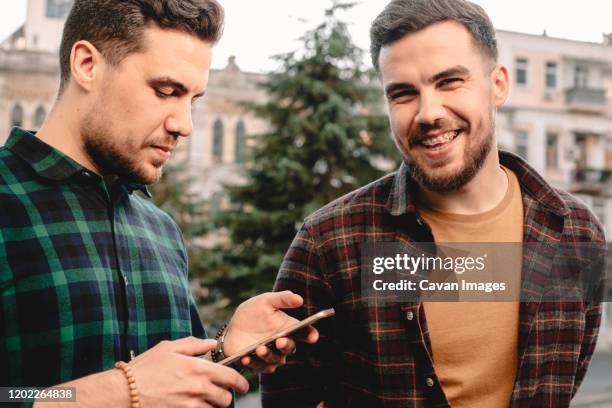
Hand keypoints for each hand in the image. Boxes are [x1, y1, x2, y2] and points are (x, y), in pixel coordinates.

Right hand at [128, 337, 248, 406]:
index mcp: (198, 368)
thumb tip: (211, 343)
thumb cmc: (146, 367)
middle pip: (225, 398)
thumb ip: (194, 345)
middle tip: (221, 394)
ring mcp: (190, 405)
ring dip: (214, 406)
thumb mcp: (169, 348)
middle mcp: (198, 388)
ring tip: (206, 401)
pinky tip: (194, 406)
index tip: (244, 386)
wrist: (123, 392)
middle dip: (226, 396)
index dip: (241, 383)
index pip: (231, 377)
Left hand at [223, 291, 318, 372]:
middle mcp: (281, 344)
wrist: (233, 325)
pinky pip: (256, 367)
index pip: (304, 333)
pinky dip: (251, 363)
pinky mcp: (256, 364)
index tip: (313, 336)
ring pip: (274, 360)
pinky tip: (245, 357)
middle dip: (286, 345)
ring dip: (268, 355)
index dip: (310, 335)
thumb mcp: (266, 301)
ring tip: (260, 349)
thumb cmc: (254, 312)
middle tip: (280, 341)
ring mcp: (270, 356)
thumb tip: (299, 299)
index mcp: (288, 329)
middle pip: (290, 348)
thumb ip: (282, 299)